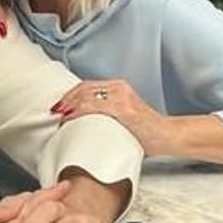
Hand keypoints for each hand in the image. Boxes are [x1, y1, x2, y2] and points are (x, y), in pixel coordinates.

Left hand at [52, 79, 170, 155]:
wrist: (168, 136)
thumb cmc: (147, 131)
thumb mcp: (123, 115)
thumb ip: (106, 111)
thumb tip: (84, 119)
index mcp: (119, 87)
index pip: (87, 86)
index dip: (71, 94)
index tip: (60, 105)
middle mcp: (119, 88)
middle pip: (84, 88)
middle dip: (66, 99)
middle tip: (55, 110)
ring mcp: (122, 97)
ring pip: (87, 95)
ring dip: (69, 105)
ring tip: (60, 115)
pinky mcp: (124, 109)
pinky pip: (95, 106)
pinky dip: (79, 111)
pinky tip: (71, 118)